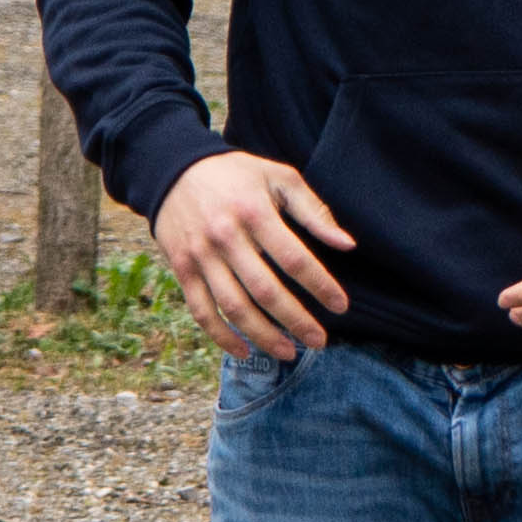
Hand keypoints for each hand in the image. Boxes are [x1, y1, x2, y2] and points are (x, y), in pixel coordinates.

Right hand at [155, 149, 356, 358]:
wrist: (174, 169)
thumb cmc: (237, 174)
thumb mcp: (279, 177)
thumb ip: (314, 211)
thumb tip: (347, 245)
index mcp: (255, 212)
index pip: (294, 258)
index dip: (320, 286)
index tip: (340, 306)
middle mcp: (226, 237)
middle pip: (265, 290)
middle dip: (295, 320)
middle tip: (320, 341)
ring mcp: (201, 256)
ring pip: (233, 307)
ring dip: (262, 335)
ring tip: (289, 352)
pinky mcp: (182, 270)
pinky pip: (201, 311)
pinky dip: (221, 336)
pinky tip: (244, 351)